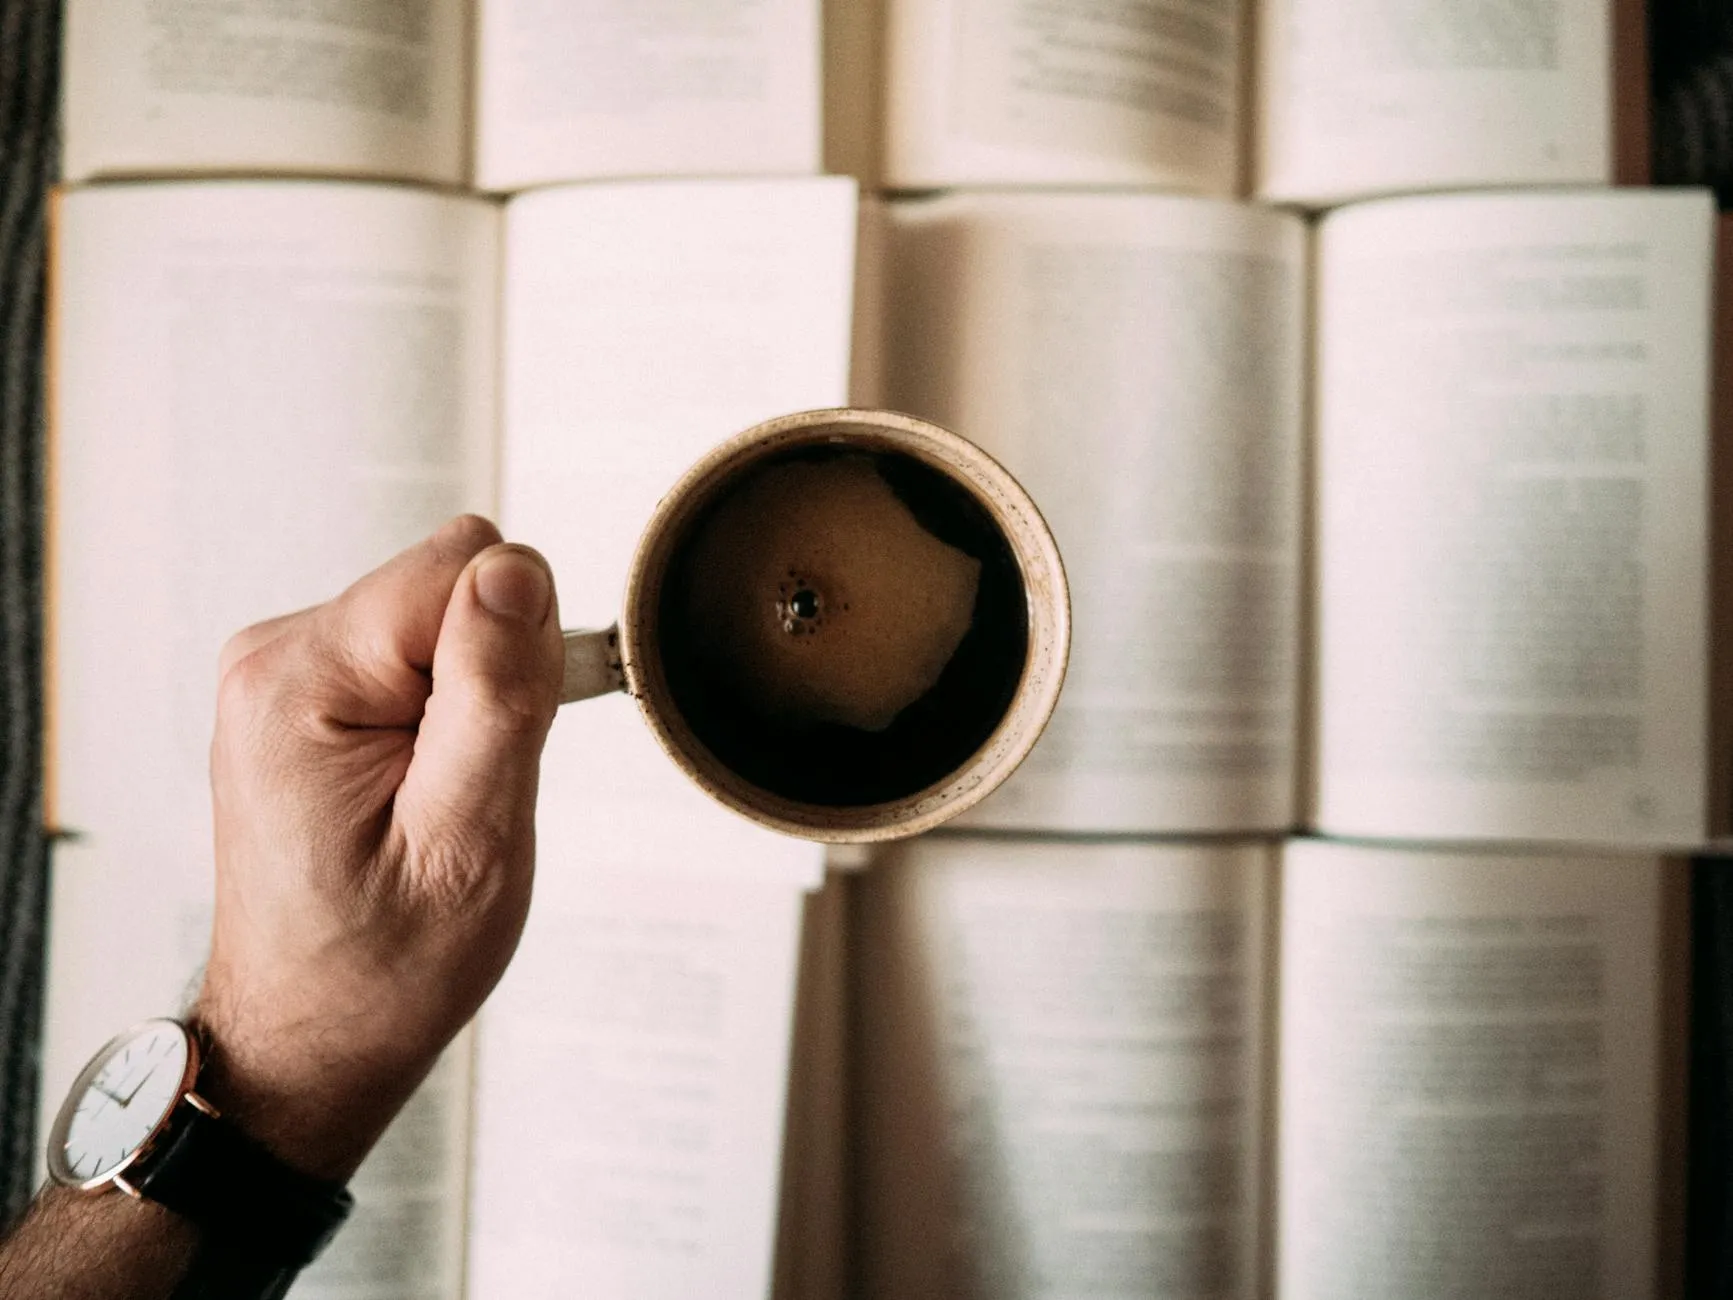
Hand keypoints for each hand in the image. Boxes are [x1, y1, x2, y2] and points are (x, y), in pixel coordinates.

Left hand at [191, 516, 563, 1180]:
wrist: (309, 1034)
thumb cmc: (382, 964)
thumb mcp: (470, 838)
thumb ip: (495, 694)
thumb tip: (516, 570)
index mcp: (302, 681)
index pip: (464, 567)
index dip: (518, 650)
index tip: (503, 745)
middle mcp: (274, 655)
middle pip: (451, 581)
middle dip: (496, 672)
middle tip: (476, 783)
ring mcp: (281, 671)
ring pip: (441, 614)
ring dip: (472, 697)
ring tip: (444, 795)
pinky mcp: (301, 690)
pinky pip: (414, 651)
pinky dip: (443, 710)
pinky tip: (422, 785)